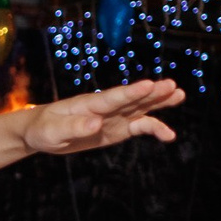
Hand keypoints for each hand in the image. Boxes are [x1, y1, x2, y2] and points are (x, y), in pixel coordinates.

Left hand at [20, 80, 183, 156]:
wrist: (41, 131)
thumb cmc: (43, 129)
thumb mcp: (53, 132)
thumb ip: (74, 127)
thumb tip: (96, 123)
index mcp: (89, 104)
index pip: (112, 97)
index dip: (131, 92)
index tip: (149, 84)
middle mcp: (105, 107)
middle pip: (131, 99)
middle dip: (152, 93)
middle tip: (172, 85)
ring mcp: (113, 116)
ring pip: (139, 108)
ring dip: (159, 103)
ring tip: (179, 94)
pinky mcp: (116, 128)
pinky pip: (138, 127)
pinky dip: (154, 129)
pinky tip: (169, 135)